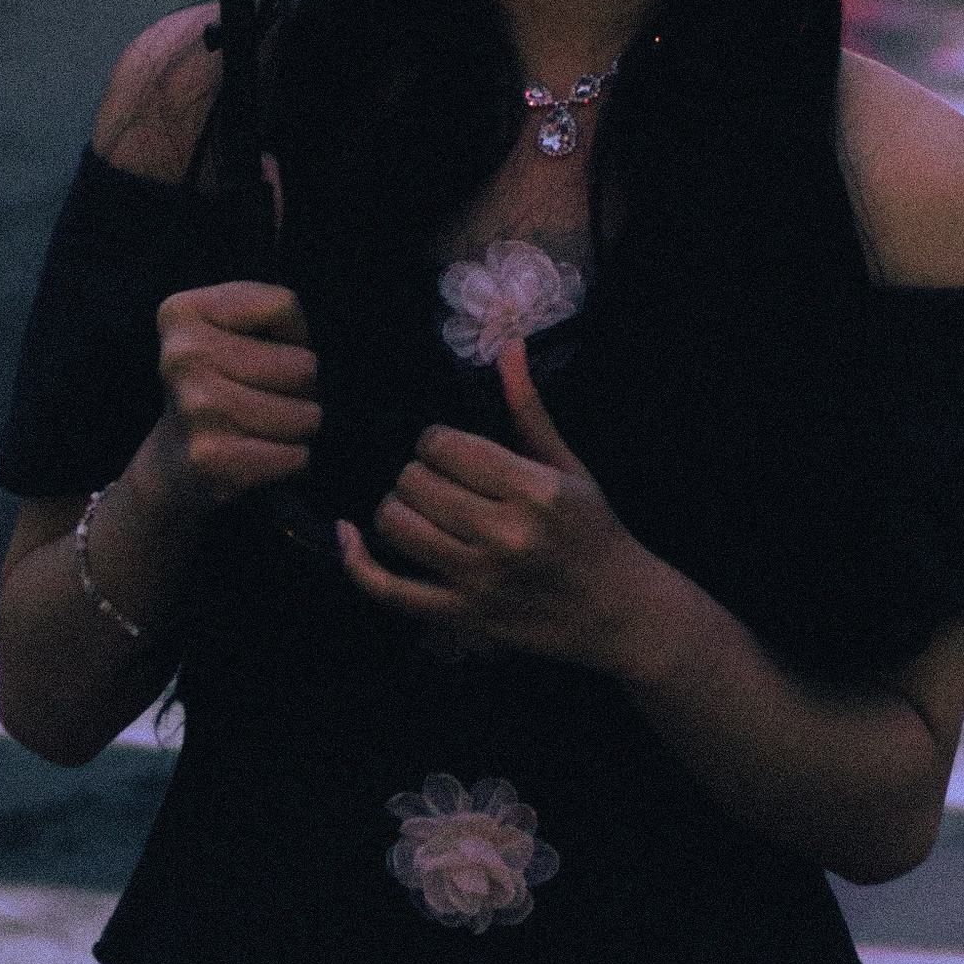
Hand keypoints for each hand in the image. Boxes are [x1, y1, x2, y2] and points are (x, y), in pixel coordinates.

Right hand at [146, 280, 319, 514]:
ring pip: (304, 416)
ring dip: (298, 427)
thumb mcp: (241, 327)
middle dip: (301, 387)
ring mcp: (193, 407)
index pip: (283, 306)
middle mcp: (181, 356)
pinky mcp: (208, 457)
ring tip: (266, 426)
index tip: (261, 351)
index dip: (291, 335)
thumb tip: (306, 365)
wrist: (175, 460)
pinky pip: (295, 457)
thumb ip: (277, 314)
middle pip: (302, 366)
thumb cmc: (226, 381)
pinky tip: (261, 456)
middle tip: (268, 397)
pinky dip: (292, 460)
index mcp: (184, 312)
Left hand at [337, 342, 654, 665]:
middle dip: (416, 472)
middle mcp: (504, 535)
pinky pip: (389, 590)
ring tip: (415, 504)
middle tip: (435, 478)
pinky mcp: (460, 616)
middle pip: (415, 482)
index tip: (446, 448)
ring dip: (394, 507)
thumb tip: (509, 346)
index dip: (434, 440)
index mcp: (533, 490)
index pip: (445, 447)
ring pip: (396, 526)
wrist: (615, 611)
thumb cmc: (593, 530)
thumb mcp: (569, 466)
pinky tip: (349, 535)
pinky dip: (357, 563)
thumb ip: (528, 409)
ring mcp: (479, 580)